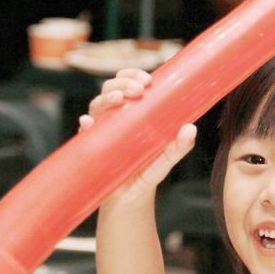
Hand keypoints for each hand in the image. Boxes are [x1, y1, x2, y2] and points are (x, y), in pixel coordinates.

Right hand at [79, 68, 196, 202]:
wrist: (130, 198)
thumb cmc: (147, 172)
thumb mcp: (166, 159)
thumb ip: (179, 146)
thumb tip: (191, 128)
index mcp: (132, 111)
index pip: (128, 83)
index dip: (132, 75)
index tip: (146, 80)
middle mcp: (114, 116)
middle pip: (111, 89)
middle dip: (122, 83)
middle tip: (138, 89)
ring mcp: (100, 130)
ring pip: (96, 105)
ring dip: (106, 99)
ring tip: (119, 99)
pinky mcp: (91, 147)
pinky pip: (84, 133)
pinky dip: (85, 125)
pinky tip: (88, 123)